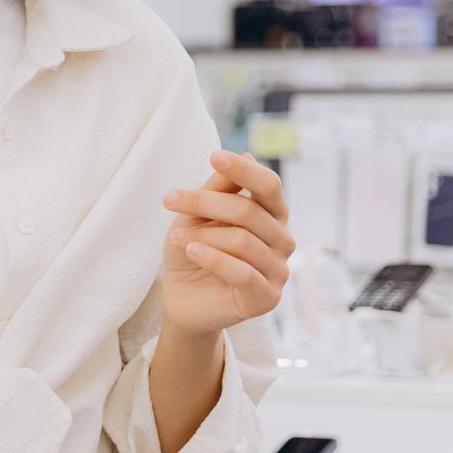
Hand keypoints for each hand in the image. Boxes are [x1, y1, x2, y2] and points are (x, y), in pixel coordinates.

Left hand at [159, 150, 292, 337]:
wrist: (182, 299)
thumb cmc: (193, 251)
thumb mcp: (197, 216)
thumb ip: (219, 189)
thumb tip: (247, 154)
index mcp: (272, 216)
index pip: (269, 185)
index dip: (244, 170)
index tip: (214, 157)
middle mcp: (283, 240)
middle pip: (249, 210)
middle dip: (204, 202)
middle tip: (169, 199)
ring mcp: (279, 270)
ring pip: (242, 240)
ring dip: (201, 235)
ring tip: (174, 238)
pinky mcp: (267, 298)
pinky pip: (243, 273)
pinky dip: (212, 258)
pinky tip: (190, 251)